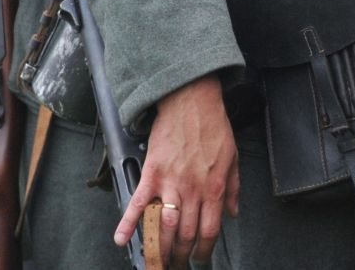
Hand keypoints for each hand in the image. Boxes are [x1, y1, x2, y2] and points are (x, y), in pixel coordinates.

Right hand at [118, 75, 237, 267]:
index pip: (209, 231)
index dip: (204, 251)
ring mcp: (171, 183)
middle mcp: (193, 190)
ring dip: (160, 249)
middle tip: (177, 265)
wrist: (192, 101)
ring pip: (165, 226)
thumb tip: (233, 213)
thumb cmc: (213, 126)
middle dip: (182, 256)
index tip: (200, 259)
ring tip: (157, 261)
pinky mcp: (152, 173)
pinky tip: (121, 239)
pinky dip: (128, 223)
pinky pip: (138, 202)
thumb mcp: (233, 157)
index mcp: (214, 188)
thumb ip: (233, 188)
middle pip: (186, 235)